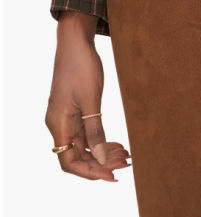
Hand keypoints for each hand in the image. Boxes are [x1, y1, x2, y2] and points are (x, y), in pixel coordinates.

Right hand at [45, 12, 130, 181]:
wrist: (76, 40)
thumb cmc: (81, 65)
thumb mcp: (91, 98)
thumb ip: (95, 128)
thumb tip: (100, 158)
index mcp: (58, 123)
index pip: (69, 161)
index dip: (90, 172)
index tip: (112, 176)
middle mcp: (59, 124)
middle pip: (77, 156)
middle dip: (101, 163)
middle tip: (126, 163)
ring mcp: (67, 118)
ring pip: (84, 146)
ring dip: (103, 153)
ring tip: (126, 155)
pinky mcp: (75, 110)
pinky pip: (86, 133)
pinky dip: (101, 140)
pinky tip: (117, 144)